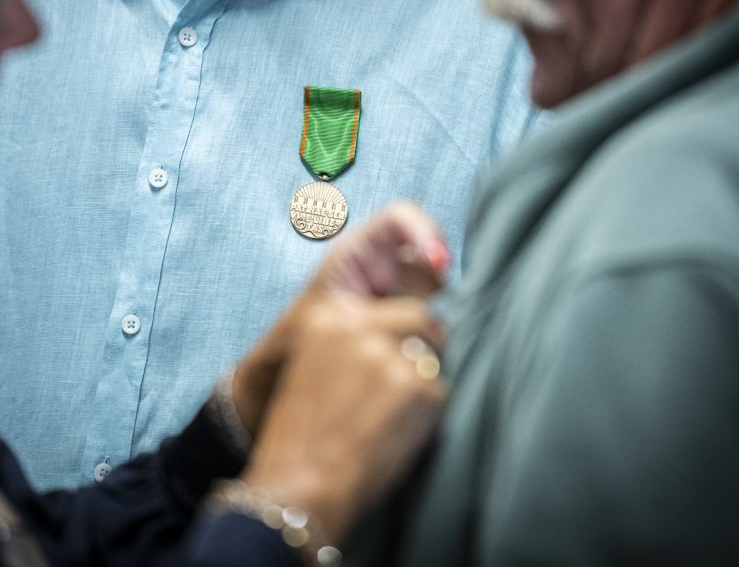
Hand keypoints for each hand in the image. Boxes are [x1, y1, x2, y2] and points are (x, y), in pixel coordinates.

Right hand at [229, 202, 450, 543]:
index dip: (424, 252)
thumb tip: (419, 311)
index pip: (391, 275)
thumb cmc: (305, 431)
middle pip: (422, 318)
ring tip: (386, 416)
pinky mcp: (414, 388)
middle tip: (389, 392)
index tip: (441, 264)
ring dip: (423, 383)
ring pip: (435, 354)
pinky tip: (393, 436)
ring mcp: (386, 354)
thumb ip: (356, 332)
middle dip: (420, 350)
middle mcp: (356, 325)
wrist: (297, 487)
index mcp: (327, 315)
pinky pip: (441, 394)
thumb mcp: (317, 363)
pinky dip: (426, 418)